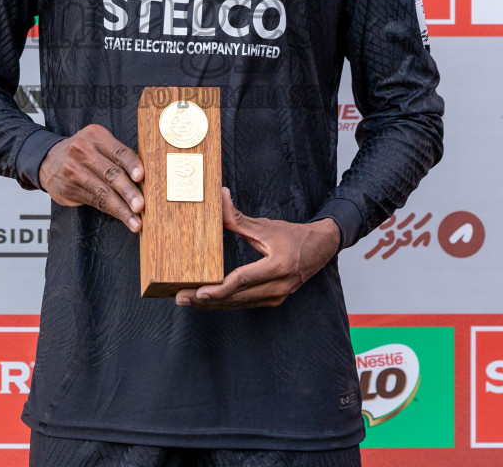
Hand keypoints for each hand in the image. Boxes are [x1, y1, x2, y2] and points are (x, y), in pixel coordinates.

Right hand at [38, 123, 144, 231]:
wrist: (48, 159)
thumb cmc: (83, 151)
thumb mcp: (97, 142)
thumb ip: (118, 155)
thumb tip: (147, 177)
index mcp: (96, 136)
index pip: (118, 151)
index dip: (132, 165)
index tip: (142, 177)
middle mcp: (83, 151)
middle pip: (111, 173)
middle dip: (128, 192)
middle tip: (141, 205)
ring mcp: (74, 171)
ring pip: (103, 192)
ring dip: (122, 209)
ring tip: (136, 221)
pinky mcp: (69, 189)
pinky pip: (95, 201)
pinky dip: (112, 211)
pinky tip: (123, 218)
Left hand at [175, 189, 341, 308]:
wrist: (321, 249)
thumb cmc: (294, 236)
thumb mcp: (266, 226)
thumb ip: (239, 218)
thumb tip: (220, 198)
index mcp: (278, 266)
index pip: (243, 280)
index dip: (219, 289)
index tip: (198, 292)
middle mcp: (278, 286)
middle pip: (236, 298)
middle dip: (206, 300)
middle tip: (181, 297)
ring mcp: (277, 296)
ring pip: (239, 304)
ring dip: (212, 304)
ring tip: (187, 300)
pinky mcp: (273, 300)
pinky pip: (245, 304)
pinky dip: (225, 302)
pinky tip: (207, 300)